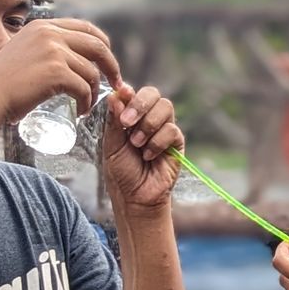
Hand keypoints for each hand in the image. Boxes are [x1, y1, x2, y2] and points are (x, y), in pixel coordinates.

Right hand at [0, 17, 119, 123]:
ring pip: (91, 72)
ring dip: (93, 91)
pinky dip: (86, 102)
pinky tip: (81, 111)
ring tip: (87, 104)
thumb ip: (43, 48)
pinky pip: (84, 88)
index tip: (108, 61)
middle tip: (116, 83)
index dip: (103, 44)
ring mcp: (53, 51)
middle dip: (111, 66)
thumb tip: (67, 54)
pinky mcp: (56, 72)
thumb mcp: (22, 51)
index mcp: (43, 26)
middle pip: (98, 46)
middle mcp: (50, 34)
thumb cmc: (2, 82)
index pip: (86, 28)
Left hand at [100, 84, 183, 211]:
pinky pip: (171, 130)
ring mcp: (164, 129)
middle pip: (153, 93)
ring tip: (137, 144)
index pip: (133, 93)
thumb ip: (114, 120)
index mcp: (130, 116)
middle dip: (139, 105)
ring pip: (165, 107)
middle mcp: (149, 118)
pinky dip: (157, 142)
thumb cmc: (122, 172)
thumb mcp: (111, 144)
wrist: (135, 196)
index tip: (120, 95)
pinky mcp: (177, 142)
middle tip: (126, 122)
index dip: (128, 92)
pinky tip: (148, 155)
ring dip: (148, 125)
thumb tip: (115, 95)